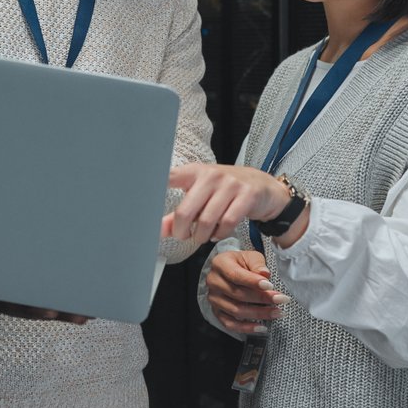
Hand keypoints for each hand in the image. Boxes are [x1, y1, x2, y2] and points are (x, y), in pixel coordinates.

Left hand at [164, 164, 295, 242]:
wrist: (263, 187)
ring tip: (201, 236)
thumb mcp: (201, 197)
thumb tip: (160, 231)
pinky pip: (227, 223)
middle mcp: (211, 175)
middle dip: (181, 230)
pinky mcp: (247, 196)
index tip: (144, 202)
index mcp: (195, 172)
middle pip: (186, 210)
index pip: (170, 177)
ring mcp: (231, 184)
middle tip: (183, 235)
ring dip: (201, 235)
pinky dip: (219, 234)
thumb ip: (179, 214)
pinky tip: (217, 233)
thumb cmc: (225, 191)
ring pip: (206, 220)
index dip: (156, 187)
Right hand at [204, 249, 289, 334]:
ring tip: (277, 312)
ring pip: (236, 311)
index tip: (270, 286)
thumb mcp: (251, 257)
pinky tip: (262, 327)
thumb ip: (257, 264)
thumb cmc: (242, 262)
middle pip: (237, 294)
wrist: (230, 269)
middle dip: (262, 298)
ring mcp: (214, 298)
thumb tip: (264, 274)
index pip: (235, 275)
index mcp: (220, 264)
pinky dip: (246, 328)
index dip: (253, 282)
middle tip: (281, 299)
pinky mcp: (217, 311)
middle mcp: (214, 282)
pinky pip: (230, 324)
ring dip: (259, 313)